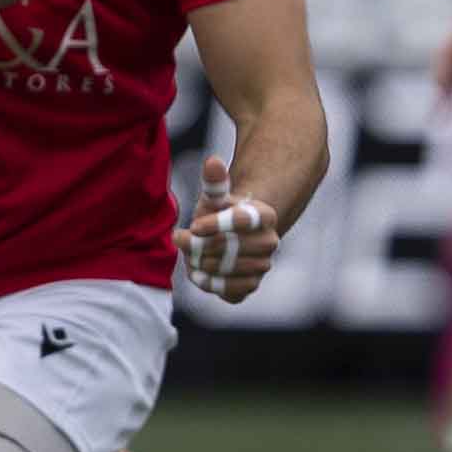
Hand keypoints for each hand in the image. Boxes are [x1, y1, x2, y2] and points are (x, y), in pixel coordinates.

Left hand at [178, 156, 281, 304]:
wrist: (227, 238)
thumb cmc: (219, 214)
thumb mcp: (214, 197)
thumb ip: (214, 182)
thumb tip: (213, 161)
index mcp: (265, 215)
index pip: (242, 220)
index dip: (215, 224)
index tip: (193, 226)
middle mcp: (270, 242)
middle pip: (232, 247)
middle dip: (201, 245)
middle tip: (180, 239)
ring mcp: (263, 266)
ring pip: (228, 268)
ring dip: (202, 263)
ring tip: (188, 255)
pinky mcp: (250, 286)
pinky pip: (230, 290)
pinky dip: (210, 283)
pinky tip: (197, 273)